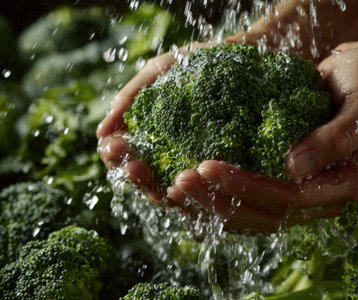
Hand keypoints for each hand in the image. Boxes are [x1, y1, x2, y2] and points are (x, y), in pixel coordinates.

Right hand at [97, 42, 210, 204]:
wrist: (247, 59)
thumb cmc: (200, 63)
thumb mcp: (162, 71)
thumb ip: (131, 96)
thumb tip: (100, 133)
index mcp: (148, 134)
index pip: (122, 155)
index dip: (114, 155)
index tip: (115, 146)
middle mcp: (166, 155)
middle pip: (142, 178)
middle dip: (134, 175)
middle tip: (137, 167)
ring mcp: (191, 166)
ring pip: (167, 193)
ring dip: (159, 193)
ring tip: (162, 186)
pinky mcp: (218, 173)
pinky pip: (201, 194)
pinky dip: (192, 197)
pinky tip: (189, 191)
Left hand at [167, 40, 357, 232]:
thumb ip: (336, 138)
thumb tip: (293, 168)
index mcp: (344, 185)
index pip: (290, 200)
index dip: (248, 187)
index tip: (209, 167)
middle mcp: (321, 198)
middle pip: (265, 215)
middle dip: (220, 201)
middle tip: (181, 181)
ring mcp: (301, 194)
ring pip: (253, 214)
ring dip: (213, 205)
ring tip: (176, 188)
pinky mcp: (284, 182)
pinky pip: (250, 201)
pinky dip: (221, 199)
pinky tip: (194, 190)